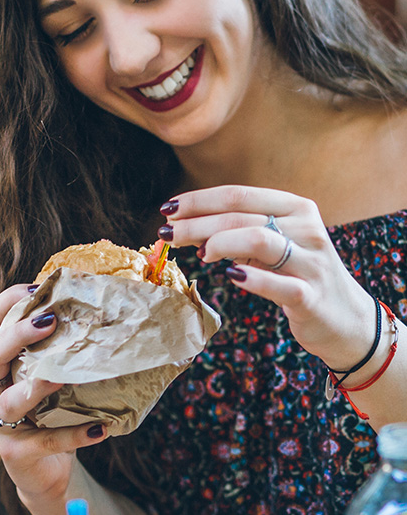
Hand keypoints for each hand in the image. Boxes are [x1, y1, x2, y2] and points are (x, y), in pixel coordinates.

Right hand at [0, 284, 105, 505]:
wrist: (47, 471)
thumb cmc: (53, 413)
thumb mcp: (52, 377)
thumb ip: (62, 351)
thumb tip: (102, 309)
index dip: (9, 301)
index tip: (39, 289)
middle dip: (18, 335)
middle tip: (51, 321)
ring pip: (11, 402)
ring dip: (38, 387)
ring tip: (65, 377)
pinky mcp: (15, 454)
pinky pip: (44, 441)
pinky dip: (74, 435)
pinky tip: (100, 429)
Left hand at [160, 185, 374, 368]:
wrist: (347, 319)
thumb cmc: (299, 276)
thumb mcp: (276, 245)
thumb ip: (240, 232)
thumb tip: (188, 227)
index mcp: (296, 208)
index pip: (239, 194)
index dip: (199, 200)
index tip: (168, 209)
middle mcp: (307, 229)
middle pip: (242, 216)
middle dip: (197, 222)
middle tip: (168, 233)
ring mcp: (311, 262)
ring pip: (260, 239)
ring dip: (220, 243)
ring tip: (199, 254)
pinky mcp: (311, 297)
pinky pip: (279, 284)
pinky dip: (251, 278)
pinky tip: (230, 276)